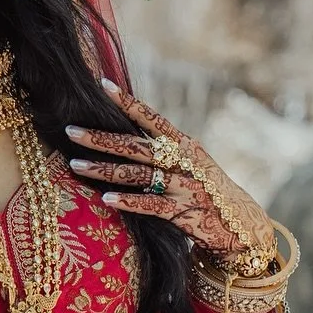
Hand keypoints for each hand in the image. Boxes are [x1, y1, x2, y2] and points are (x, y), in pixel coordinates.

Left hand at [66, 80, 275, 271]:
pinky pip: (150, 205)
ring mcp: (184, 186)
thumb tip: (130, 139)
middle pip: (136, 146)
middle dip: (101, 138)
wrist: (241, 226)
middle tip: (71, 131)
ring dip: (104, 169)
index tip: (103, 85)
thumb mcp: (192, 165)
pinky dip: (127, 201)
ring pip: (137, 175)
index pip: (152, 119)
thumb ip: (165, 152)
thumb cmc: (208, 193)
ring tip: (75, 165)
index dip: (128, 102)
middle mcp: (184, 161)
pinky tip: (105, 199)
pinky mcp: (183, 211)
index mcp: (184, 146)